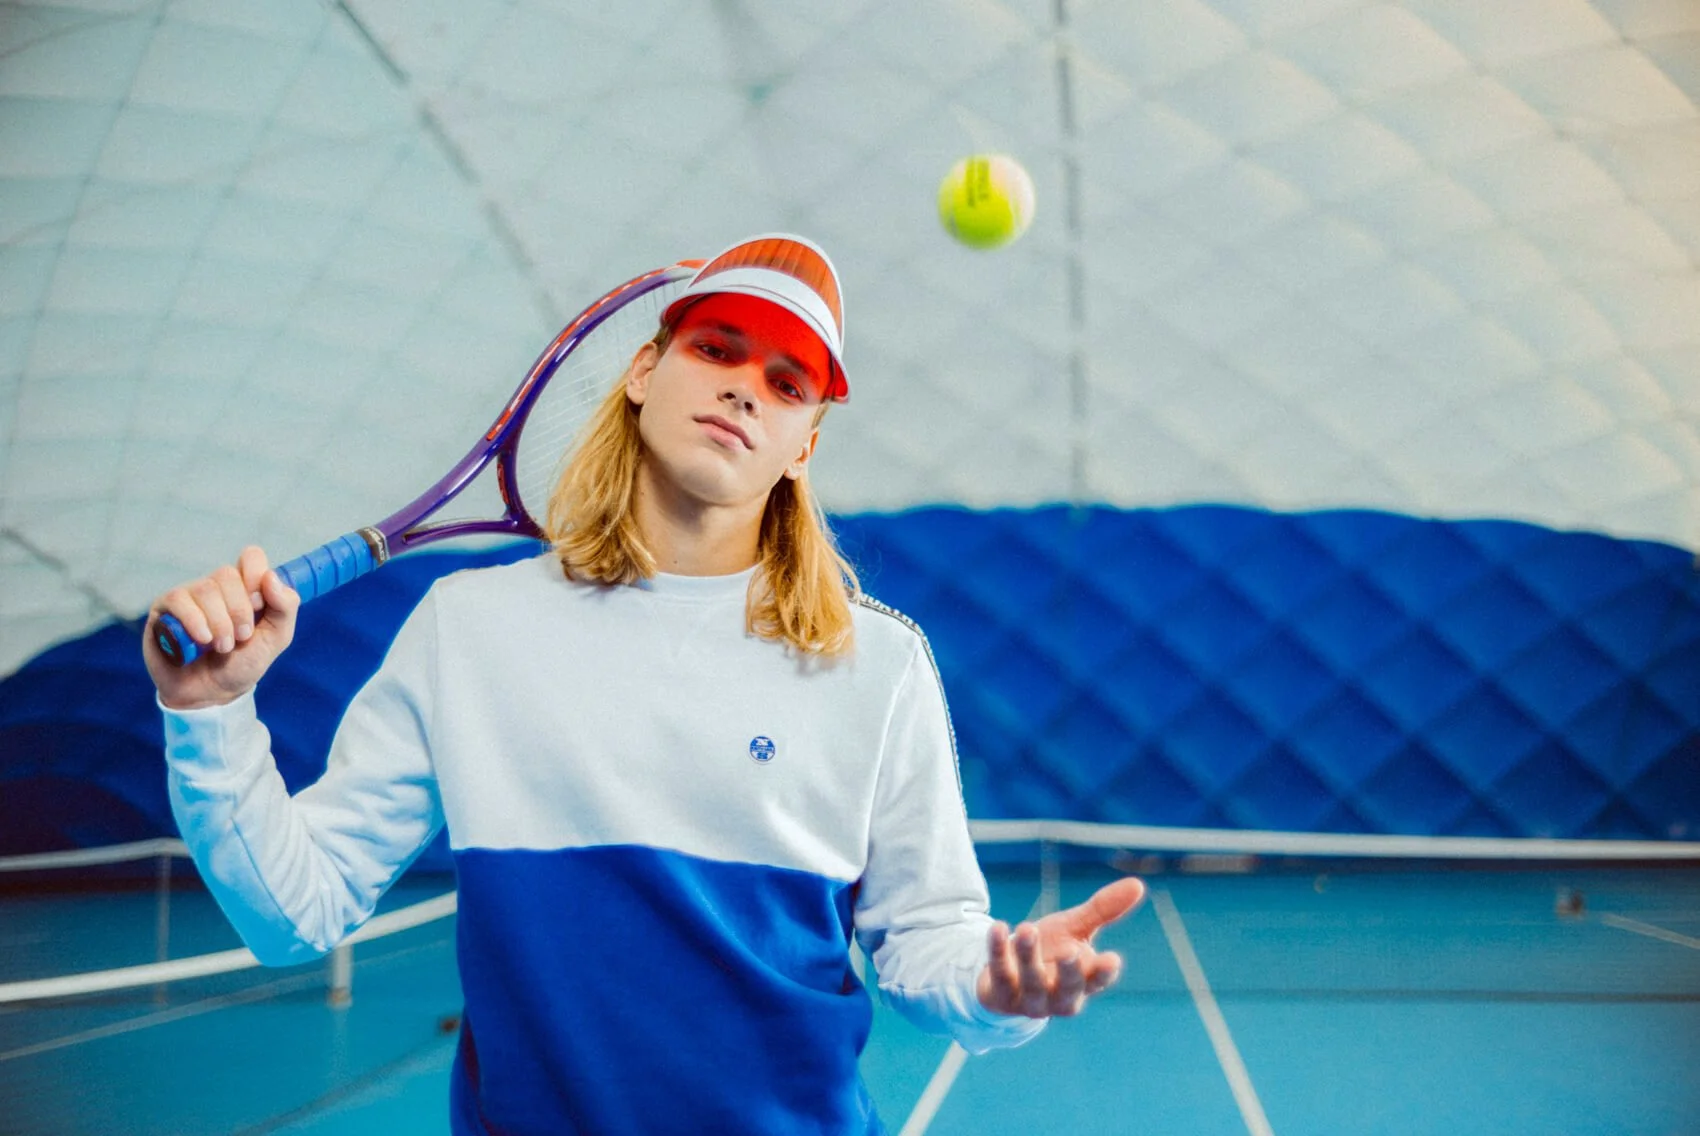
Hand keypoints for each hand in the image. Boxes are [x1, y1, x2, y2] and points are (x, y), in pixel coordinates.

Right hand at [144, 546, 298, 710]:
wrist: (212, 694)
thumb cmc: (243, 664)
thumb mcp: (276, 638)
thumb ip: (284, 607)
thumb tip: (271, 577)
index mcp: (244, 587)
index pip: (250, 557)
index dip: (256, 575)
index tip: (260, 605)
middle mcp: (215, 586)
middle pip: (227, 574)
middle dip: (239, 610)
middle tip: (242, 637)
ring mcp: (188, 596)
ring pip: (205, 589)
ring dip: (219, 622)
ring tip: (222, 647)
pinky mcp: (163, 610)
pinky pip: (178, 600)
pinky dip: (195, 621)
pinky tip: (202, 641)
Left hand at [976, 876, 1144, 1018]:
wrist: (1007, 976)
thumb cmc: (1050, 950)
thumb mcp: (1075, 929)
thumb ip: (1104, 911)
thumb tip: (1139, 885)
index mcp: (1083, 982)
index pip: (1097, 980)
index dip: (1103, 972)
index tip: (1112, 960)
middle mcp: (1058, 997)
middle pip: (1068, 988)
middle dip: (1069, 972)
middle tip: (1069, 951)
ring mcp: (1028, 1000)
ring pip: (1031, 982)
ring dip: (1028, 956)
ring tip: (1026, 928)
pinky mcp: (1000, 996)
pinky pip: (999, 974)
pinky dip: (998, 952)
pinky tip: (998, 928)